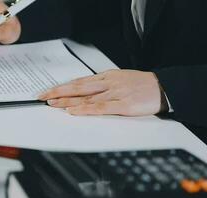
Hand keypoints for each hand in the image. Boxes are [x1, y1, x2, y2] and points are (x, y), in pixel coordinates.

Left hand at [39, 69, 162, 115]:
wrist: (163, 87)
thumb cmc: (141, 85)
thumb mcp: (119, 80)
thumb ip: (102, 85)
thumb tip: (84, 92)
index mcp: (106, 77)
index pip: (79, 81)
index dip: (62, 86)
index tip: (48, 90)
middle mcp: (107, 83)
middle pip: (77, 87)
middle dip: (58, 91)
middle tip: (42, 96)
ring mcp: (114, 93)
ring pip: (85, 97)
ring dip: (67, 100)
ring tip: (52, 103)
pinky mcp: (123, 104)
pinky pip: (100, 107)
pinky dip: (85, 109)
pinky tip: (73, 111)